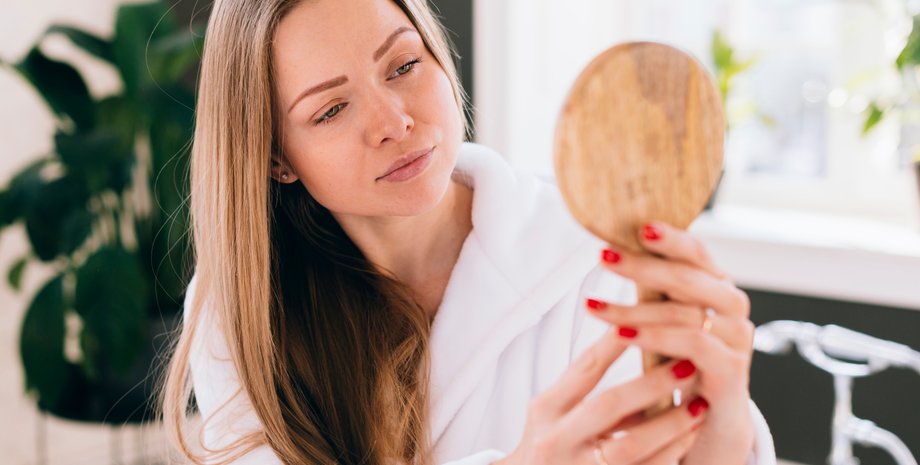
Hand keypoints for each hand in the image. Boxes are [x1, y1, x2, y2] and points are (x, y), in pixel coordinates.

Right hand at [495, 329, 708, 464]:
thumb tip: (633, 338)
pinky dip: (670, 454)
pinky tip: (689, 438)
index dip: (618, 344)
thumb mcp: (555, 411)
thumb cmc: (553, 444)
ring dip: (671, 424)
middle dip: (652, 384)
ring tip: (699, 405)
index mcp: (547, 410)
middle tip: (688, 365)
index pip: (585, 368)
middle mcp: (556, 439)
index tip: (650, 320)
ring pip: (631, 446)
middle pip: (608, 406)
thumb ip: (586, 385)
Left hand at [589, 222, 755, 463]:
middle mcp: (732, 309)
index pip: (698, 253)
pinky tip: (622, 335)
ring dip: (634, 308)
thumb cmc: (677, 368)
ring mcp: (736, 340)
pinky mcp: (731, 372)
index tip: (638, 226)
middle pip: (690, 277)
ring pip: (685, 312)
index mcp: (716, 289)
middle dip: (643, 266)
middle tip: (603, 257)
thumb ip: (651, 292)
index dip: (671, 238)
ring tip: (594, 307)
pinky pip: (693, 345)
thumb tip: (611, 250)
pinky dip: (655, 338)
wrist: (705, 427)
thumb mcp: (662, 323)